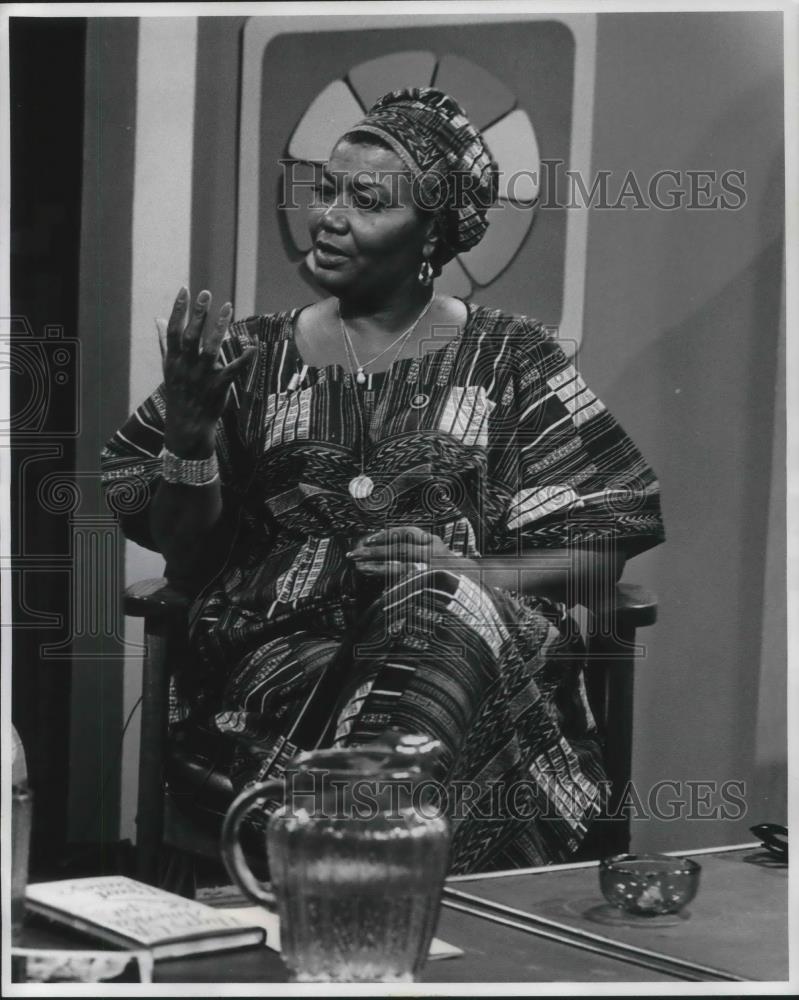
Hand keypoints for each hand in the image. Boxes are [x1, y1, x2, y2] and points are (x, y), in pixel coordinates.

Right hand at [161, 287, 255, 457]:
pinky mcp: (218, 387)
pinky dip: (243, 360)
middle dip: (198, 314)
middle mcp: (186, 366)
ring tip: (228, 307)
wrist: (187, 424)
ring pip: (211, 349)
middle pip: (191, 336)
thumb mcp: (168, 367)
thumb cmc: (179, 391)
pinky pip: (232, 371)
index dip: (178, 310)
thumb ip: (165, 342)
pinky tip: (253, 346)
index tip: (184, 290)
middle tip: (206, 293)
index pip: (173, 330)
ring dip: (219, 328)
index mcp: (173, 360)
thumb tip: (157, 319)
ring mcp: (202, 377)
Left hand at [347, 526, 473, 580]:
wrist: (481, 585)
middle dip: (374, 551)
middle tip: (354, 553)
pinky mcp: (432, 586)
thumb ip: (419, 546)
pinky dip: (393, 588)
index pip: (405, 533)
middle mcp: (433, 553)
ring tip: (360, 567)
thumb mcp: (439, 550)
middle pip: (398, 549)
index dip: (385, 535)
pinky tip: (380, 591)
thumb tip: (385, 544)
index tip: (368, 539)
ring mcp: (433, 570)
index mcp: (433, 542)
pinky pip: (408, 586)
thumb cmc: (453, 569)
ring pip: (400, 566)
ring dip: (378, 567)